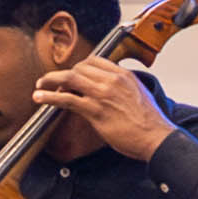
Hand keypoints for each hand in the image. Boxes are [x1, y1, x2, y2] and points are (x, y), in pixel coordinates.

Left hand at [29, 52, 171, 164]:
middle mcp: (112, 81)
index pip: (94, 60)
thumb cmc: (149, 121)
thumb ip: (122, 87)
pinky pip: (67, 99)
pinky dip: (49, 97)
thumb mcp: (138, 94)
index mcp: (123, 75)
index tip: (70, 73)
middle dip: (62, 75)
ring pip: (69, 79)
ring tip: (40, 86)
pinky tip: (40, 98)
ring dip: (50, 81)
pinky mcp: (95, 111)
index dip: (78, 66)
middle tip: (51, 82)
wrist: (157, 137)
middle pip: (78, 68)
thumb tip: (107, 88)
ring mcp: (103, 95)